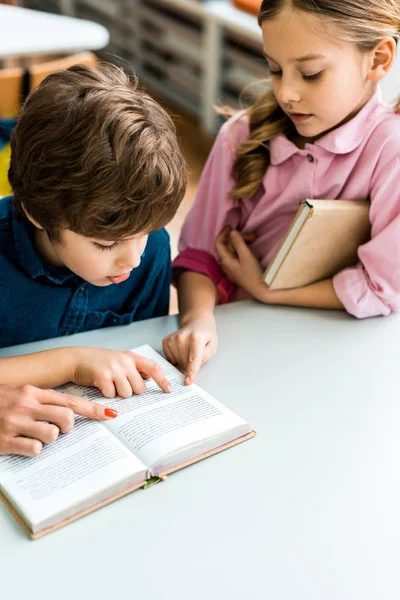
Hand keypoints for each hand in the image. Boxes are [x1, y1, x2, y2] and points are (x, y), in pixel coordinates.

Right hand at [0, 384, 117, 456]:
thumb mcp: (19, 393)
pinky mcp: (5, 440)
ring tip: (34, 435)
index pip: (70, 400)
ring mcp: (15, 422)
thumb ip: (41, 400)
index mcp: (32, 392)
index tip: (110, 415)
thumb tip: (69, 412)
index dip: (92, 409)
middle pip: (66, 418)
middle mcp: (26, 405)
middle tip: (58, 429)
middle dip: (67, 427)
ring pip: (52, 435)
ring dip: (48, 439)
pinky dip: (32, 450)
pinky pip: (33, 450)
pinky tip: (21, 444)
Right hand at [72, 348, 171, 397]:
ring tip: (109, 384)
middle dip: (131, 391)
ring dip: (118, 394)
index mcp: (131, 357)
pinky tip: (100, 386)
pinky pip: (112, 395)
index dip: (162, 380)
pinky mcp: (102, 377)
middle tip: (119, 385)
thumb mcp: (119, 360)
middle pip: (139, 388)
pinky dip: (107, 395)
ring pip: (127, 394)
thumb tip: (150, 378)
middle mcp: (124, 361)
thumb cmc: (99, 362)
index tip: (169, 390)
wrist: (76, 359)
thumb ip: (134, 368)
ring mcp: (114, 368)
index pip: (153, 368)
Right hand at [162, 314, 217, 384]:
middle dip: (190, 365)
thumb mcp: (212, 346)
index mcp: (196, 338)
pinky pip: (170, 359)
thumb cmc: (205, 335)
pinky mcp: (166, 341)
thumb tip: (191, 368)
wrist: (196, 322)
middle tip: (195, 354)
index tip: (188, 381)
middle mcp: (182, 337)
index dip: (191, 372)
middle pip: (184, 363)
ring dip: (183, 362)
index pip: (194, 359)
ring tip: (188, 350)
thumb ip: (204, 358)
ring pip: (177, 363)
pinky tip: (180, 350)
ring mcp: (172, 339)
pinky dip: (176, 358)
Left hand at [216, 229, 266, 299]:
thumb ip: (238, 243)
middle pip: (229, 247)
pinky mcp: (240, 272)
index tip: (231, 226)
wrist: (261, 290)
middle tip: (253, 236)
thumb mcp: (246, 256)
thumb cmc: (253, 273)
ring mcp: (234, 269)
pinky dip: (248, 253)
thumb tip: (232, 232)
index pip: (219, 243)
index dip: (223, 233)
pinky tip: (259, 254)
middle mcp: (227, 265)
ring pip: (236, 252)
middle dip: (239, 238)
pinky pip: (241, 258)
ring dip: (245, 245)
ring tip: (256, 241)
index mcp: (226, 260)